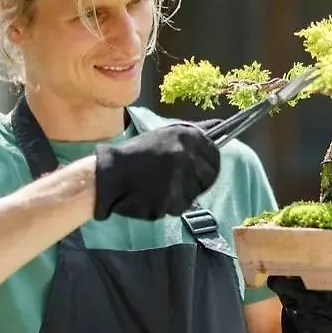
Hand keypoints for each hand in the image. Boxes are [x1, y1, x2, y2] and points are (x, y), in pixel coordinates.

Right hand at [93, 123, 219, 220]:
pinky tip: (153, 195)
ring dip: (180, 194)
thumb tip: (220, 124)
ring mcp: (179, 179)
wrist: (110, 174)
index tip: (196, 167)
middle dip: (195, 181)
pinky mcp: (170, 200)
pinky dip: (168, 205)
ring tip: (159, 185)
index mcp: (187, 137)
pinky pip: (178, 207)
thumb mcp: (167, 135)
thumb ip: (195, 133)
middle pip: (208, 178)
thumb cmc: (138, 153)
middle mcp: (187, 156)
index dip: (208, 164)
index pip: (215, 157)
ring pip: (194, 194)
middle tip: (173, 179)